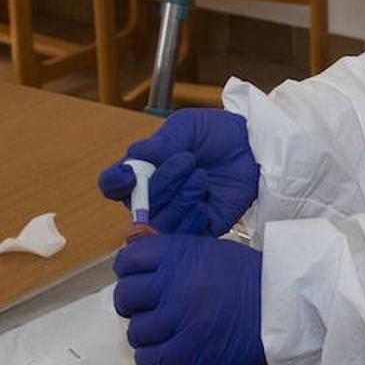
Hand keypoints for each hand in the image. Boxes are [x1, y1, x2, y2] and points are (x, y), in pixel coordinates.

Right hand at [98, 109, 258, 235]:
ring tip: (200, 176)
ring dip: (179, 198)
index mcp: (143, 171)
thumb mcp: (185, 127)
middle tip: (187, 160)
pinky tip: (204, 203)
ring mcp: (177, 214)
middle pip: (138, 207)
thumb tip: (136, 157)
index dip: (114, 183)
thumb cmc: (215, 133)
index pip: (113, 185)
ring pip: (161, 223)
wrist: (251, 145)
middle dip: (161, 183)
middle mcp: (156, 196)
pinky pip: (185, 237)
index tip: (128, 174)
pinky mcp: (201, 228)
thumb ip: (161, 143)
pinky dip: (191, 220)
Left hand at [114, 234, 264, 364]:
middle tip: (149, 309)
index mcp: (179, 255)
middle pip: (127, 297)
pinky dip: (152, 357)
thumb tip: (135, 238)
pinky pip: (148, 358)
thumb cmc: (253, 279)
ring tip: (163, 333)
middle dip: (133, 305)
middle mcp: (174, 284)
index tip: (137, 280)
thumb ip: (174, 251)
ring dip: (146, 334)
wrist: (285, 310)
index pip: (129, 260)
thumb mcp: (214, 251)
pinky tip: (166, 352)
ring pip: (136, 332)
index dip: (129, 272)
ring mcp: (179, 319)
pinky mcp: (188, 351)